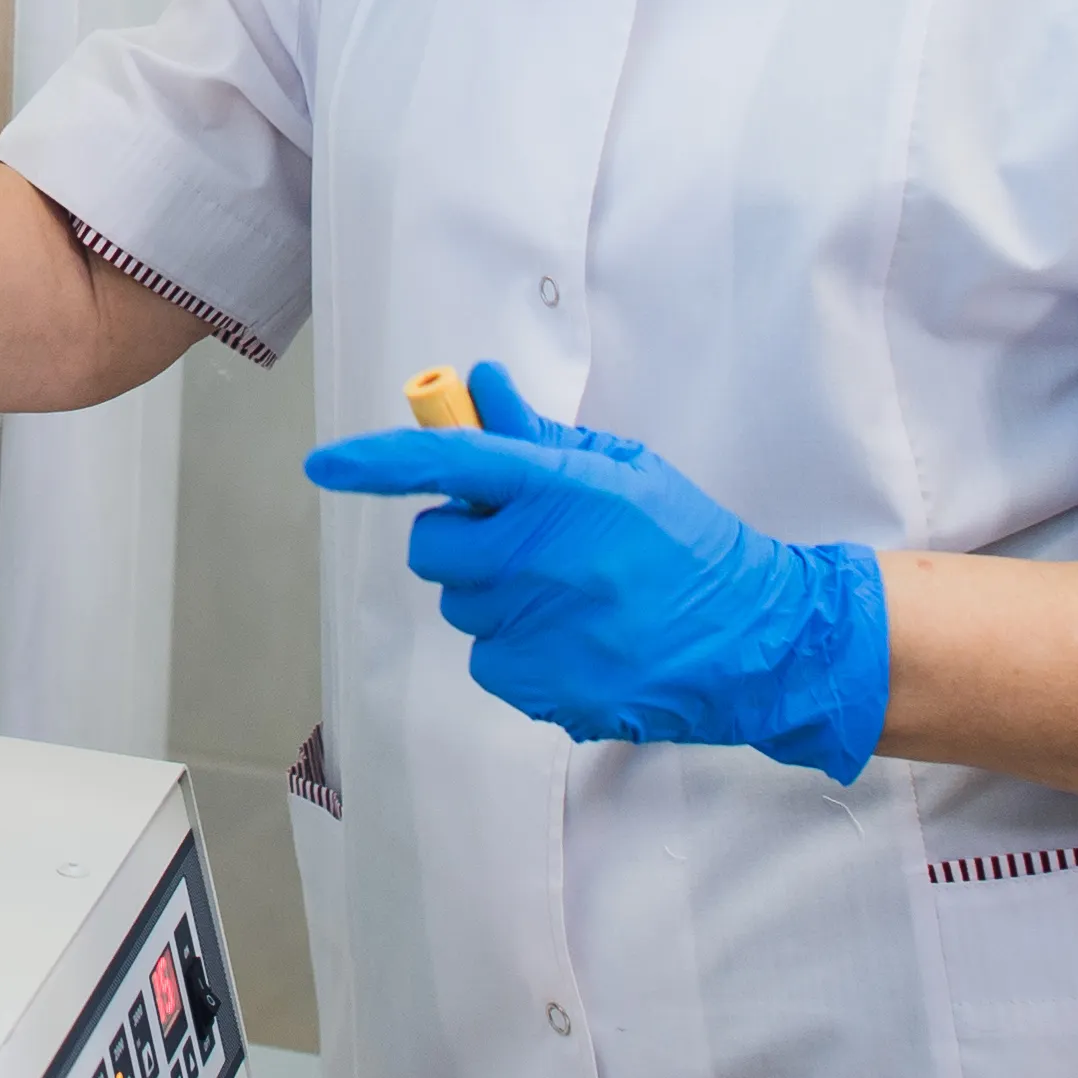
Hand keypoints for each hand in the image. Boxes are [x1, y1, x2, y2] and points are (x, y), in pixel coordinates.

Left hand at [302, 361, 887, 781]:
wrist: (750, 638)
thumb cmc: (686, 544)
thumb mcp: (620, 471)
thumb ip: (537, 437)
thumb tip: (477, 390)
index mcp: (559, 492)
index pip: (446, 465)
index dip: (377, 461)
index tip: (327, 464)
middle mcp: (538, 559)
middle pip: (433, 546)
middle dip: (459, 538)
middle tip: (514, 538)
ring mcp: (536, 629)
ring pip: (460, 604)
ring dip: (492, 594)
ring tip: (565, 593)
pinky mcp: (538, 687)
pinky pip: (486, 658)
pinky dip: (515, 647)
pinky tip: (573, 637)